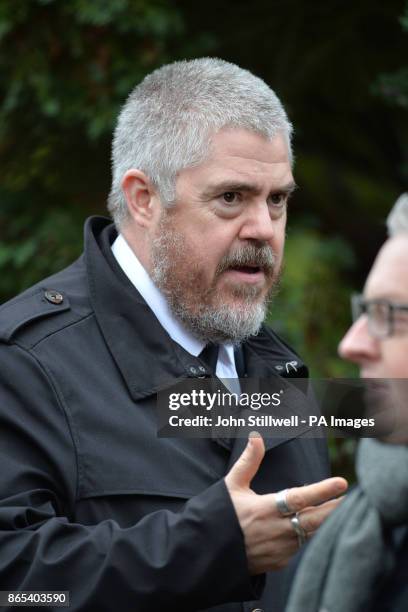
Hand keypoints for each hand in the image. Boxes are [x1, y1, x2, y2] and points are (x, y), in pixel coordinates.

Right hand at [224, 433, 347, 573]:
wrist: (206, 552)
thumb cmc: (219, 515)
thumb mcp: (231, 485)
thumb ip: (248, 461)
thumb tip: (256, 437)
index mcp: (265, 508)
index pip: (300, 498)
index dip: (323, 490)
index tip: (341, 483)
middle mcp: (275, 530)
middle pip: (315, 520)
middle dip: (334, 509)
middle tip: (349, 499)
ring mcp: (279, 549)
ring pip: (310, 535)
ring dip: (323, 524)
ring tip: (337, 512)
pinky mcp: (278, 563)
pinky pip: (300, 549)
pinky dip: (308, 537)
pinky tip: (312, 529)